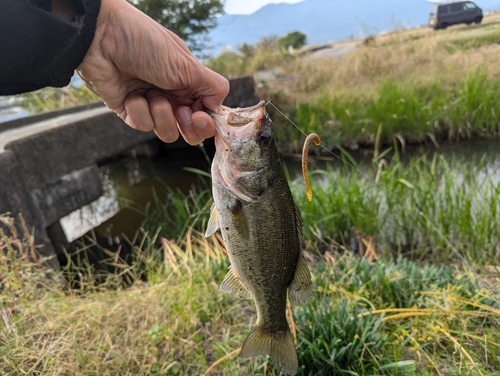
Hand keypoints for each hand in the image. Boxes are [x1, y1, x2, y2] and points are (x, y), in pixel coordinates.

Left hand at [76, 0, 228, 144]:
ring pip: (167, 132)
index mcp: (189, 82)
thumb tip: (220, 108)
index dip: (207, 122)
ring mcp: (150, 104)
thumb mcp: (186, 64)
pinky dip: (138, 111)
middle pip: (189, 129)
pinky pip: (142, 126)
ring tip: (151, 95)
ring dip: (161, 115)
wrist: (101, 38)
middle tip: (182, 112)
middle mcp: (172, 95)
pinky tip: (130, 94)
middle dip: (188, 126)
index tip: (201, 117)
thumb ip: (212, 87)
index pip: (206, 113)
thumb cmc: (145, 43)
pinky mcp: (129, 111)